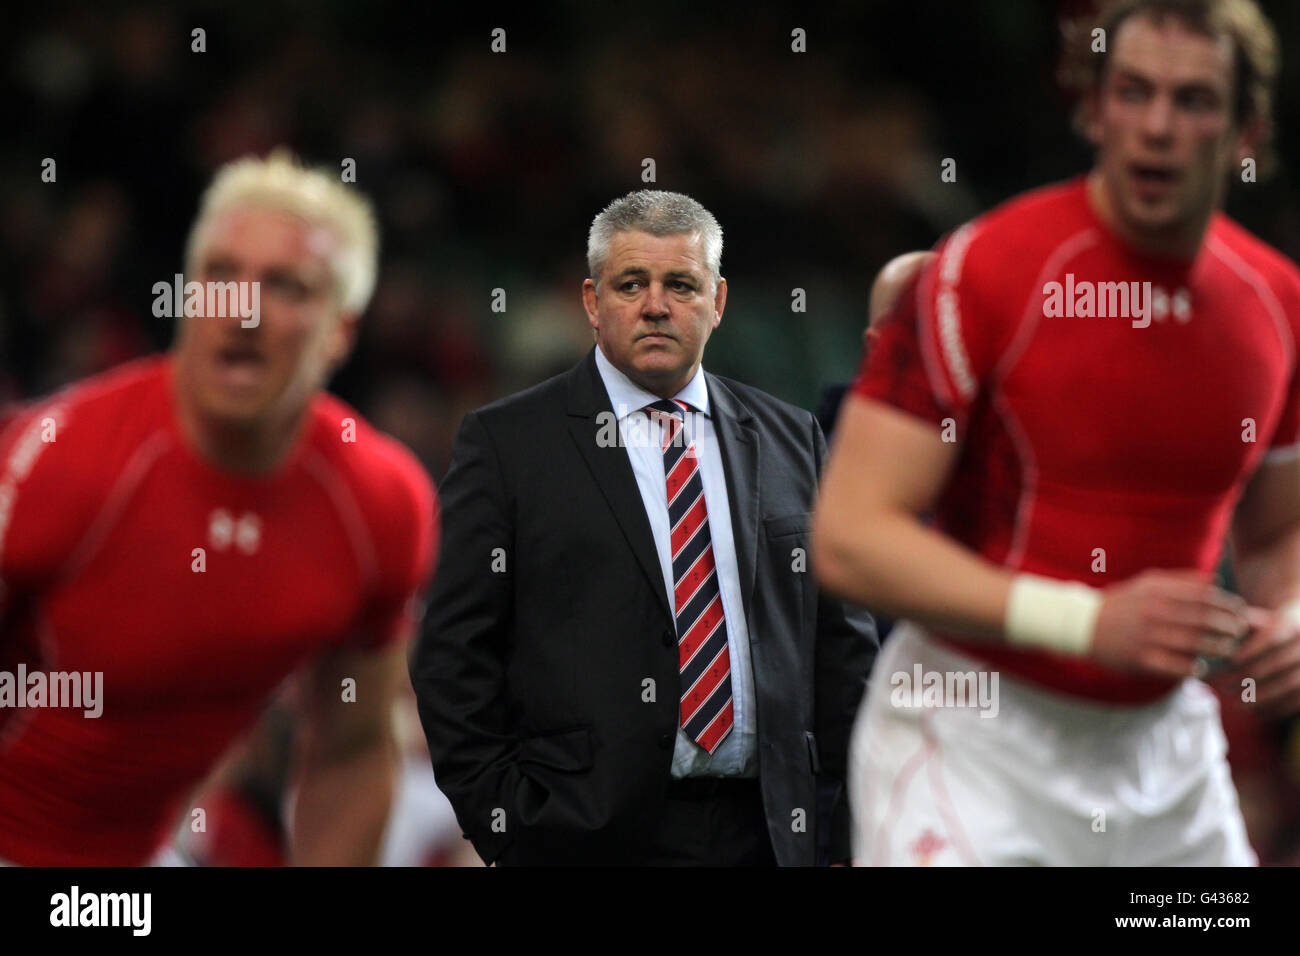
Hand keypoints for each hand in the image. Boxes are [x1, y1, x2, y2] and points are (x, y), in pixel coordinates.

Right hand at [1088, 570, 1251, 678]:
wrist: (1082, 625)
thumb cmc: (1121, 604)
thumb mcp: (1146, 583)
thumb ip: (1180, 581)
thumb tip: (1214, 581)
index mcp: (1157, 591)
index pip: (1204, 596)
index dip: (1227, 604)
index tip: (1239, 611)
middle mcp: (1153, 612)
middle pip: (1203, 620)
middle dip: (1228, 627)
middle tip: (1238, 632)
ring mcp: (1147, 636)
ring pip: (1194, 644)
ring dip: (1216, 648)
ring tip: (1226, 650)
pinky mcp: (1141, 659)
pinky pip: (1175, 666)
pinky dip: (1192, 668)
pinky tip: (1200, 668)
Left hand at [1225, 607, 1299, 717]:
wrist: (1297, 637)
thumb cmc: (1268, 629)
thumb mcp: (1257, 620)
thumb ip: (1242, 623)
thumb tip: (1221, 630)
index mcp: (1290, 625)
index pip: (1270, 638)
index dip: (1250, 650)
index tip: (1229, 661)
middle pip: (1277, 663)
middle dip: (1248, 677)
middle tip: (1223, 687)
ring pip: (1289, 684)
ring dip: (1261, 696)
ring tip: (1237, 704)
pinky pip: (1299, 700)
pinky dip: (1278, 709)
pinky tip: (1258, 715)